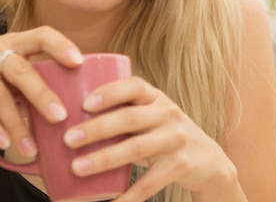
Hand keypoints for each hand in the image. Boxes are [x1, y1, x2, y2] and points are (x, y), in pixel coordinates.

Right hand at [0, 26, 83, 157]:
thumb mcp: (12, 82)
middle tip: (60, 118)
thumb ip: (34, 86)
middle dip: (42, 95)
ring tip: (30, 147)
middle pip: (20, 69)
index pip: (40, 34)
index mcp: (12, 39)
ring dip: (16, 124)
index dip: (60, 46)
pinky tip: (5, 142)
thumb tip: (69, 111)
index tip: (79, 62)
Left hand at [63, 76, 238, 200]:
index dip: (109, 92)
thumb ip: (122, 115)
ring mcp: (176, 139)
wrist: (208, 161)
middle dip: (96, 128)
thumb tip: (66, 123)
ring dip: (104, 158)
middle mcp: (168, 114)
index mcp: (156, 97)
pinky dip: (127, 196)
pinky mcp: (181, 165)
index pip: (133, 85)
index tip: (84, 103)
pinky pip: (149, 183)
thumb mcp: (151, 118)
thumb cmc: (164, 136)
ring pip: (136, 149)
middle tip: (68, 139)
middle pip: (129, 118)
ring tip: (77, 168)